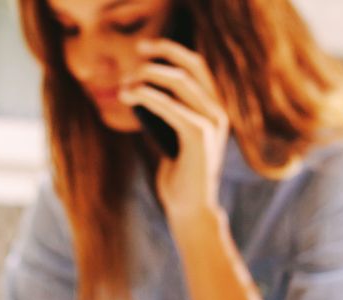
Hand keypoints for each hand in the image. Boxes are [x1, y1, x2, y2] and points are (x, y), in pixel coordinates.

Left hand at [119, 39, 229, 232]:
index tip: (144, 48)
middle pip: (191, 66)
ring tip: (125, 85)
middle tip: (134, 55)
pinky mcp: (199, 136)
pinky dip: (148, 97)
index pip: (197, 66)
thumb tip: (140, 90)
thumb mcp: (172, 137)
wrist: (190, 208)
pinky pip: (170, 106)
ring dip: (148, 77)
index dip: (171, 51)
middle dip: (161, 55)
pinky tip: (130, 96)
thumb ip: (167, 114)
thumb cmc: (179, 175)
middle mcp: (218, 111)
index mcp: (214, 109)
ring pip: (179, 82)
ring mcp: (212, 122)